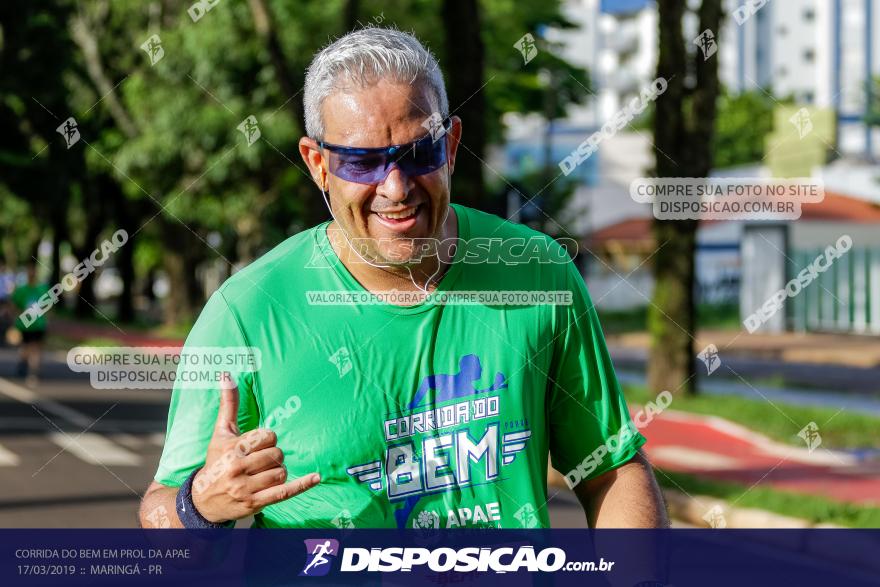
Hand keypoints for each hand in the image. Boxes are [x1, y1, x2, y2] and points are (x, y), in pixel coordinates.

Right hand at [191, 374, 319, 522]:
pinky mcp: (255, 503)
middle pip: (276, 455)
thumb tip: (226, 374)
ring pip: (281, 472)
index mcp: (232, 449)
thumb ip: (228, 404)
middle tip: (261, 460)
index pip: (268, 436)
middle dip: (273, 455)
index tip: (258, 444)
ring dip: (278, 471)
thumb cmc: (215, 461)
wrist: (202, 500)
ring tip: (265, 472)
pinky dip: (302, 485)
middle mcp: (238, 469)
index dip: (267, 439)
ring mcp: (246, 489)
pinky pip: (284, 493)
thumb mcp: (220, 433)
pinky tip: (316, 478)